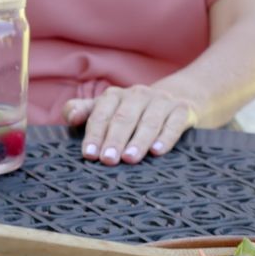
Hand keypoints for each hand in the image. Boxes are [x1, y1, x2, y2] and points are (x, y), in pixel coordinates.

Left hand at [64, 85, 198, 165]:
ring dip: (138, 140)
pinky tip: (158, 151)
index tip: (89, 153)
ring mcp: (161, 101)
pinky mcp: (183, 110)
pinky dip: (166, 137)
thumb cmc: (132, 112)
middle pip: (123, 118)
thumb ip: (85, 111)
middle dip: (114, 139)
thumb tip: (71, 117)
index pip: (101, 114)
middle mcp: (138, 95)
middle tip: (108, 160)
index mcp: (115, 96)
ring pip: (148, 121)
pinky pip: (174, 123)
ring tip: (130, 158)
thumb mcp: (107, 109)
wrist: (177, 98)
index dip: (95, 134)